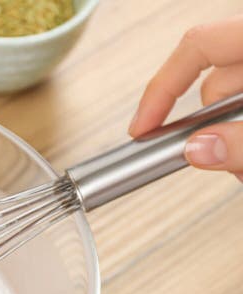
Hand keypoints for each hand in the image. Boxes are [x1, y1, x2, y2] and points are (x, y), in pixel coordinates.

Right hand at [128, 15, 242, 181]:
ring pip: (234, 102)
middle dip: (208, 128)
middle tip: (220, 164)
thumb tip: (197, 150)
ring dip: (231, 138)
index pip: (197, 46)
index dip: (162, 87)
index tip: (142, 127)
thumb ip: (242, 143)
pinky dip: (241, 135)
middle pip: (216, 82)